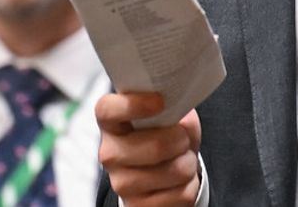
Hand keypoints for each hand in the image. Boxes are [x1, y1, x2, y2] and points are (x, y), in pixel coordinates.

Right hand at [97, 92, 201, 206]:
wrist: (165, 171)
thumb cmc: (165, 134)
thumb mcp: (169, 113)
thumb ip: (170, 105)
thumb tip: (180, 109)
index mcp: (112, 123)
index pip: (108, 110)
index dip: (132, 105)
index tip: (159, 102)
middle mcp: (110, 153)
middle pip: (155, 146)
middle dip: (182, 141)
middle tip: (182, 139)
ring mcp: (122, 184)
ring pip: (175, 171)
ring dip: (189, 164)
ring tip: (181, 159)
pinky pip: (181, 195)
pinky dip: (190, 186)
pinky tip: (178, 182)